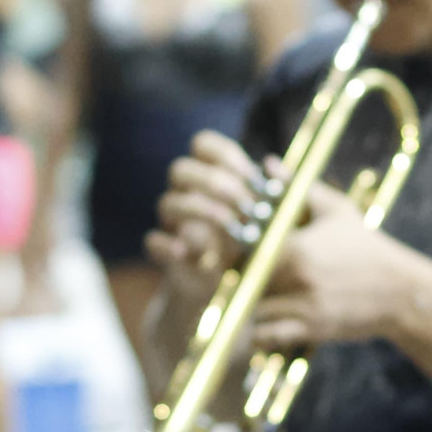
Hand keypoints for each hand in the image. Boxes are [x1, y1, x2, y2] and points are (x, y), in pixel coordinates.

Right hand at [145, 131, 268, 298]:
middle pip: (181, 169)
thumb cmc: (259, 241)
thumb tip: (271, 162)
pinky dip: (166, 245)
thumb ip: (279, 189)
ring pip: (167, 202)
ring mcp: (175, 224)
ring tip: (231, 226)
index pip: (203, 145)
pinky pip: (152, 242)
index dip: (224, 154)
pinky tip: (187, 252)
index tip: (252, 177)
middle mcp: (187, 194)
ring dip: (200, 210)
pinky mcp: (168, 254)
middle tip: (246, 204)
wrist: (238, 286)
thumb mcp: (278, 216)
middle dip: (214, 183)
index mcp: (211, 175)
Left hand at [251, 179, 406, 349]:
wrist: (401, 290)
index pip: (245, 250)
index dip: (235, 250)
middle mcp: (297, 278)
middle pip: (245, 280)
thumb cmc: (366, 245)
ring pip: (253, 308)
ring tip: (257, 294)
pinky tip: (267, 320)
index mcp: (297, 246)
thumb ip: (298, 187)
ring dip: (249, 303)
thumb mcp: (336, 210)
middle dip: (242, 276)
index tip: (240, 249)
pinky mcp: (311, 329)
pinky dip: (261, 331)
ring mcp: (304, 306)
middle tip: (244, 272)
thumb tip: (269, 164)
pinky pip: (269, 336)